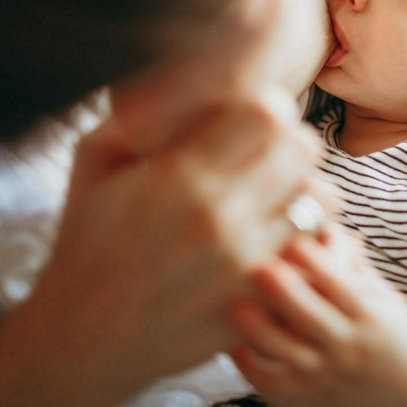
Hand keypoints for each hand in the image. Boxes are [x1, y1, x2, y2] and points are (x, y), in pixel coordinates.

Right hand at [0, 85, 329, 406]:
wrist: (84, 336)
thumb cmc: (87, 242)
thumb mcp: (92, 163)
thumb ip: (135, 114)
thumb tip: (179, 70)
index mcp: (179, 176)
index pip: (268, 112)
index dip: (269, 106)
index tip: (252, 116)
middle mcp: (220, 217)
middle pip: (303, 148)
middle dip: (291, 141)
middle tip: (270, 152)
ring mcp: (245, 264)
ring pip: (322, 199)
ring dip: (306, 189)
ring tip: (279, 194)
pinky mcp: (259, 300)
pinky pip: (313, 252)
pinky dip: (305, 238)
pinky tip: (279, 236)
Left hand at [230, 226, 406, 406]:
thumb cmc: (399, 338)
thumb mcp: (389, 301)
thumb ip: (358, 269)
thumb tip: (328, 227)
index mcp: (371, 317)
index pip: (341, 287)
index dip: (319, 263)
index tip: (297, 240)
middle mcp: (350, 346)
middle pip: (310, 316)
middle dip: (283, 290)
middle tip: (258, 266)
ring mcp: (328, 374)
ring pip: (287, 351)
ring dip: (260, 327)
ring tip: (238, 305)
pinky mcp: (311, 396)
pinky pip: (275, 382)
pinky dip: (254, 365)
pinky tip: (239, 345)